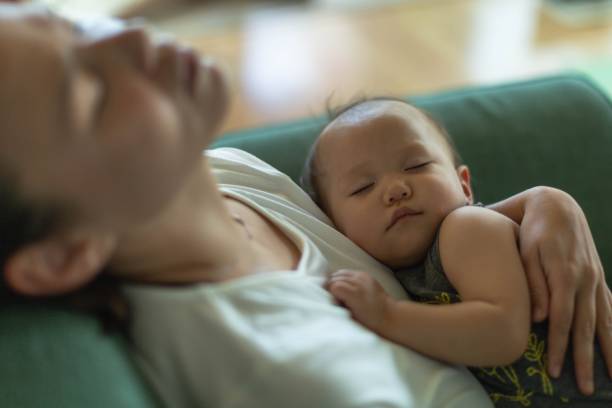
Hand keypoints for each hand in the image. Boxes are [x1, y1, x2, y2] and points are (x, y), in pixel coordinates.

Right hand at [327, 269, 391, 331]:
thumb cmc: (369, 321)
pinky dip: (344, 277)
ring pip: (341, 273)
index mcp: (354, 294)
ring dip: (337, 280)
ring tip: (339, 291)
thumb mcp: (351, 316)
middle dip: (332, 286)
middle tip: (334, 297)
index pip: (333, 286)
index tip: (334, 302)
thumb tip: (330, 298)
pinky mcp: (366, 275)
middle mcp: (359, 282)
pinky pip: (349, 272)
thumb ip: (339, 304)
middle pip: (335, 277)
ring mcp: (363, 276)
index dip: (330, 294)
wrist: (389, 315)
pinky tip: (346, 286)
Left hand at [519, 187, 611, 394]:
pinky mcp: (597, 277)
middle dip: (585, 359)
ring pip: (604, 321)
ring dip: (608, 350)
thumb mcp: (525, 251)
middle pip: (586, 327)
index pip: (563, 320)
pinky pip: (610, 308)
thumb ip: (534, 283)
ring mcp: (595, 278)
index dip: (559, 347)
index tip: (555, 371)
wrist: (554, 204)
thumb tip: (542, 318)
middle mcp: (585, 279)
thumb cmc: (531, 228)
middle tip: (585, 388)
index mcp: (565, 274)